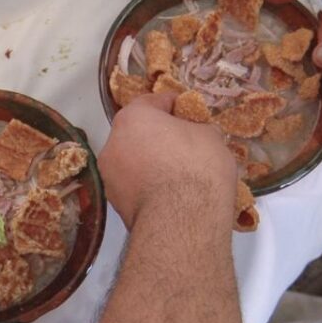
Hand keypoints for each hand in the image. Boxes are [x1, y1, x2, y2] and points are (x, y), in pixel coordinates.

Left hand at [100, 93, 234, 230]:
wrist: (182, 221)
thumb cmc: (196, 168)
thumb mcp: (210, 137)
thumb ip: (198, 129)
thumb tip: (198, 134)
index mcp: (133, 118)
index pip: (152, 101)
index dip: (172, 105)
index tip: (185, 110)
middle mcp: (113, 144)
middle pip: (137, 133)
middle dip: (158, 137)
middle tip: (183, 144)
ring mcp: (110, 176)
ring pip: (133, 161)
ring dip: (151, 163)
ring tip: (178, 173)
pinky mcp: (115, 204)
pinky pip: (135, 186)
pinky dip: (148, 186)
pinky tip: (170, 194)